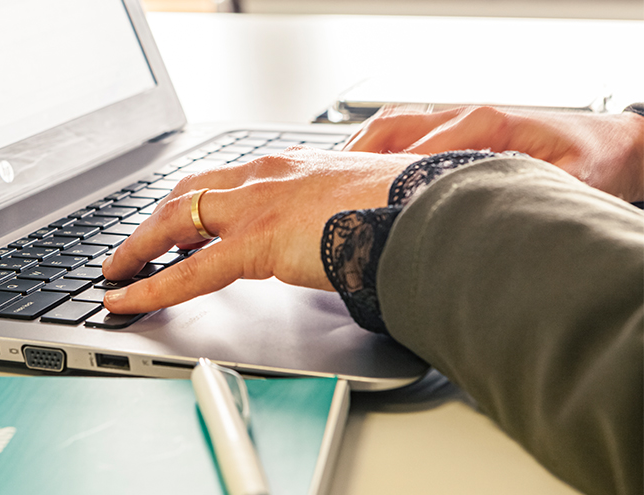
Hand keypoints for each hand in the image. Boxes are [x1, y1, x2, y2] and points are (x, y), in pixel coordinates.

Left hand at [101, 147, 420, 313]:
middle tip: (131, 247)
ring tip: (116, 272)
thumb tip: (323, 239)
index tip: (172, 222)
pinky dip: (151, 285)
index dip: (190, 202)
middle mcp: (266, 174)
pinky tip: (128, 299)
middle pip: (187, 192)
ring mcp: (258, 204)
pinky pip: (189, 270)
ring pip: (175, 221)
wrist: (430, 213)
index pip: (222, 180)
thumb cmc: (406, 208)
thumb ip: (327, 216)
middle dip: (152, 221)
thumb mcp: (357, 201)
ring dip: (138, 247)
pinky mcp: (258, 240)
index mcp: (290, 164)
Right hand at [344, 106, 643, 201]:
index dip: (385, 176)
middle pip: (390, 131)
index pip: (419, 150)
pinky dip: (370, 149)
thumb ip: (516, 195)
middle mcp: (464, 117)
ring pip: (388, 128)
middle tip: (326, 192)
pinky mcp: (453, 128)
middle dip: (355, 161)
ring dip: (356, 152)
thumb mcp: (559, 182)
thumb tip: (476, 219)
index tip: (358, 200)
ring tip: (326, 181)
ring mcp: (455, 119)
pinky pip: (399, 132)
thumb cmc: (590, 161)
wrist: (614, 144)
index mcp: (485, 125)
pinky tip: (352, 170)